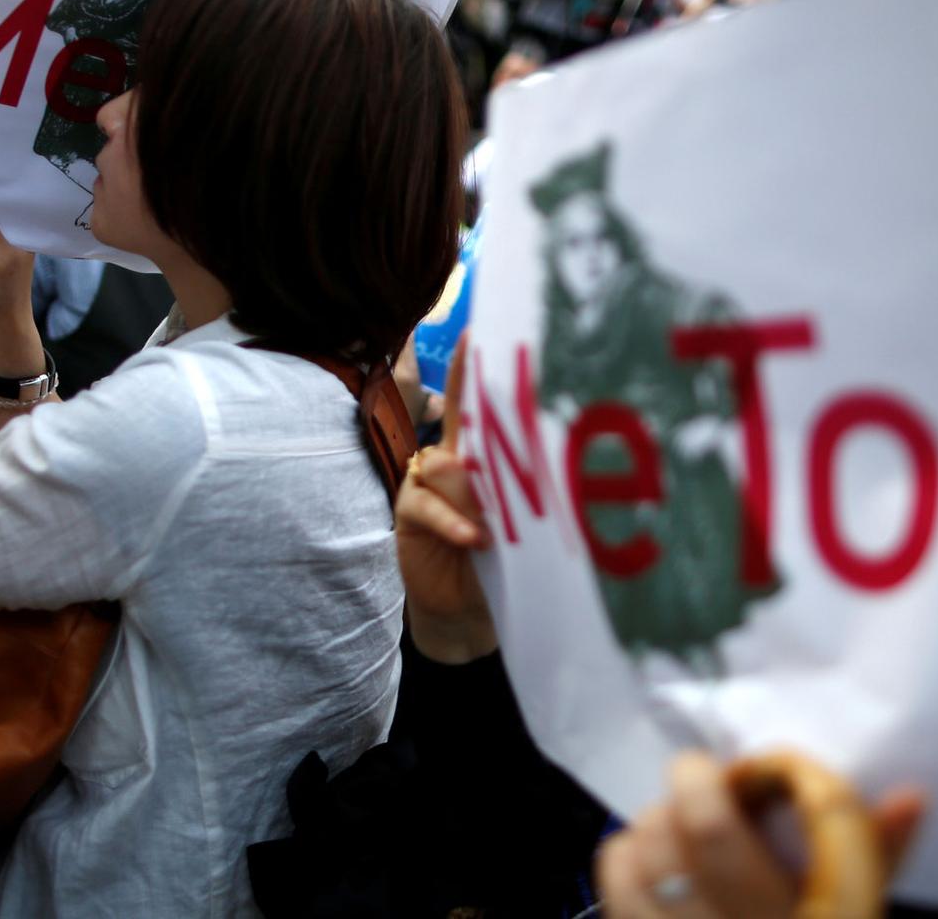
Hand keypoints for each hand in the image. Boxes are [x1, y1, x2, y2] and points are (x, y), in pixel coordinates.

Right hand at [393, 333, 496, 663]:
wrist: (466, 607)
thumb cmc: (500, 559)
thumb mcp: (515, 521)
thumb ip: (512, 490)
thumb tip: (529, 465)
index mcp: (477, 455)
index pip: (476, 404)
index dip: (472, 367)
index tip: (479, 329)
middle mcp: (449, 459)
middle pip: (457, 419)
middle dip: (468, 397)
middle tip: (477, 362)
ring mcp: (425, 482)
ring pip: (447, 463)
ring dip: (475, 491)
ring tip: (496, 524)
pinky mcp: (409, 510)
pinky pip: (429, 504)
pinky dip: (454, 521)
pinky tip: (473, 538)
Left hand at [598, 751, 925, 918]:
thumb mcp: (854, 913)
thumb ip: (875, 858)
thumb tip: (911, 797)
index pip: (825, 829)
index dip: (796, 776)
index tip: (776, 770)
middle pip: (712, 828)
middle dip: (702, 782)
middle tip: (705, 776)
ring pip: (654, 847)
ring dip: (659, 819)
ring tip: (677, 823)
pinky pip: (617, 881)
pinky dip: (627, 854)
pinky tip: (651, 861)